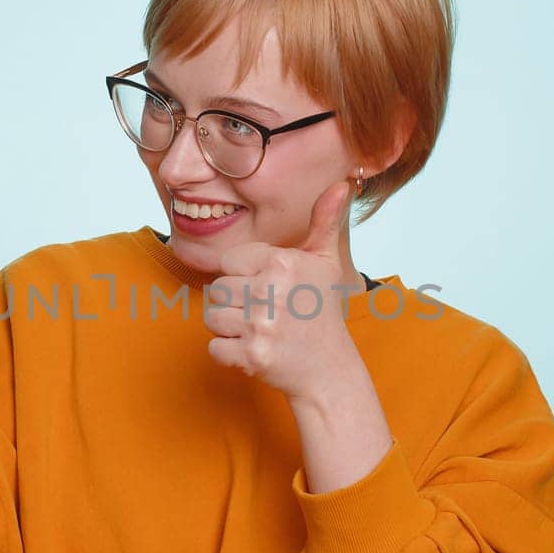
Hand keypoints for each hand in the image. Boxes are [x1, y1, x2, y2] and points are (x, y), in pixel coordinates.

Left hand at [204, 180, 364, 400]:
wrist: (329, 369)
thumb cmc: (322, 312)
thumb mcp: (325, 262)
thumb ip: (325, 222)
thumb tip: (341, 183)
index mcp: (282, 263)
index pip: (229, 262)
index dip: (243, 277)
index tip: (265, 290)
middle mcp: (270, 291)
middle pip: (216, 290)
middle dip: (233, 303)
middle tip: (261, 314)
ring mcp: (260, 325)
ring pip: (211, 318)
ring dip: (229, 328)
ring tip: (257, 330)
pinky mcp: (251, 355)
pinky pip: (214, 347)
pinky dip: (228, 353)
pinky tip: (253, 350)